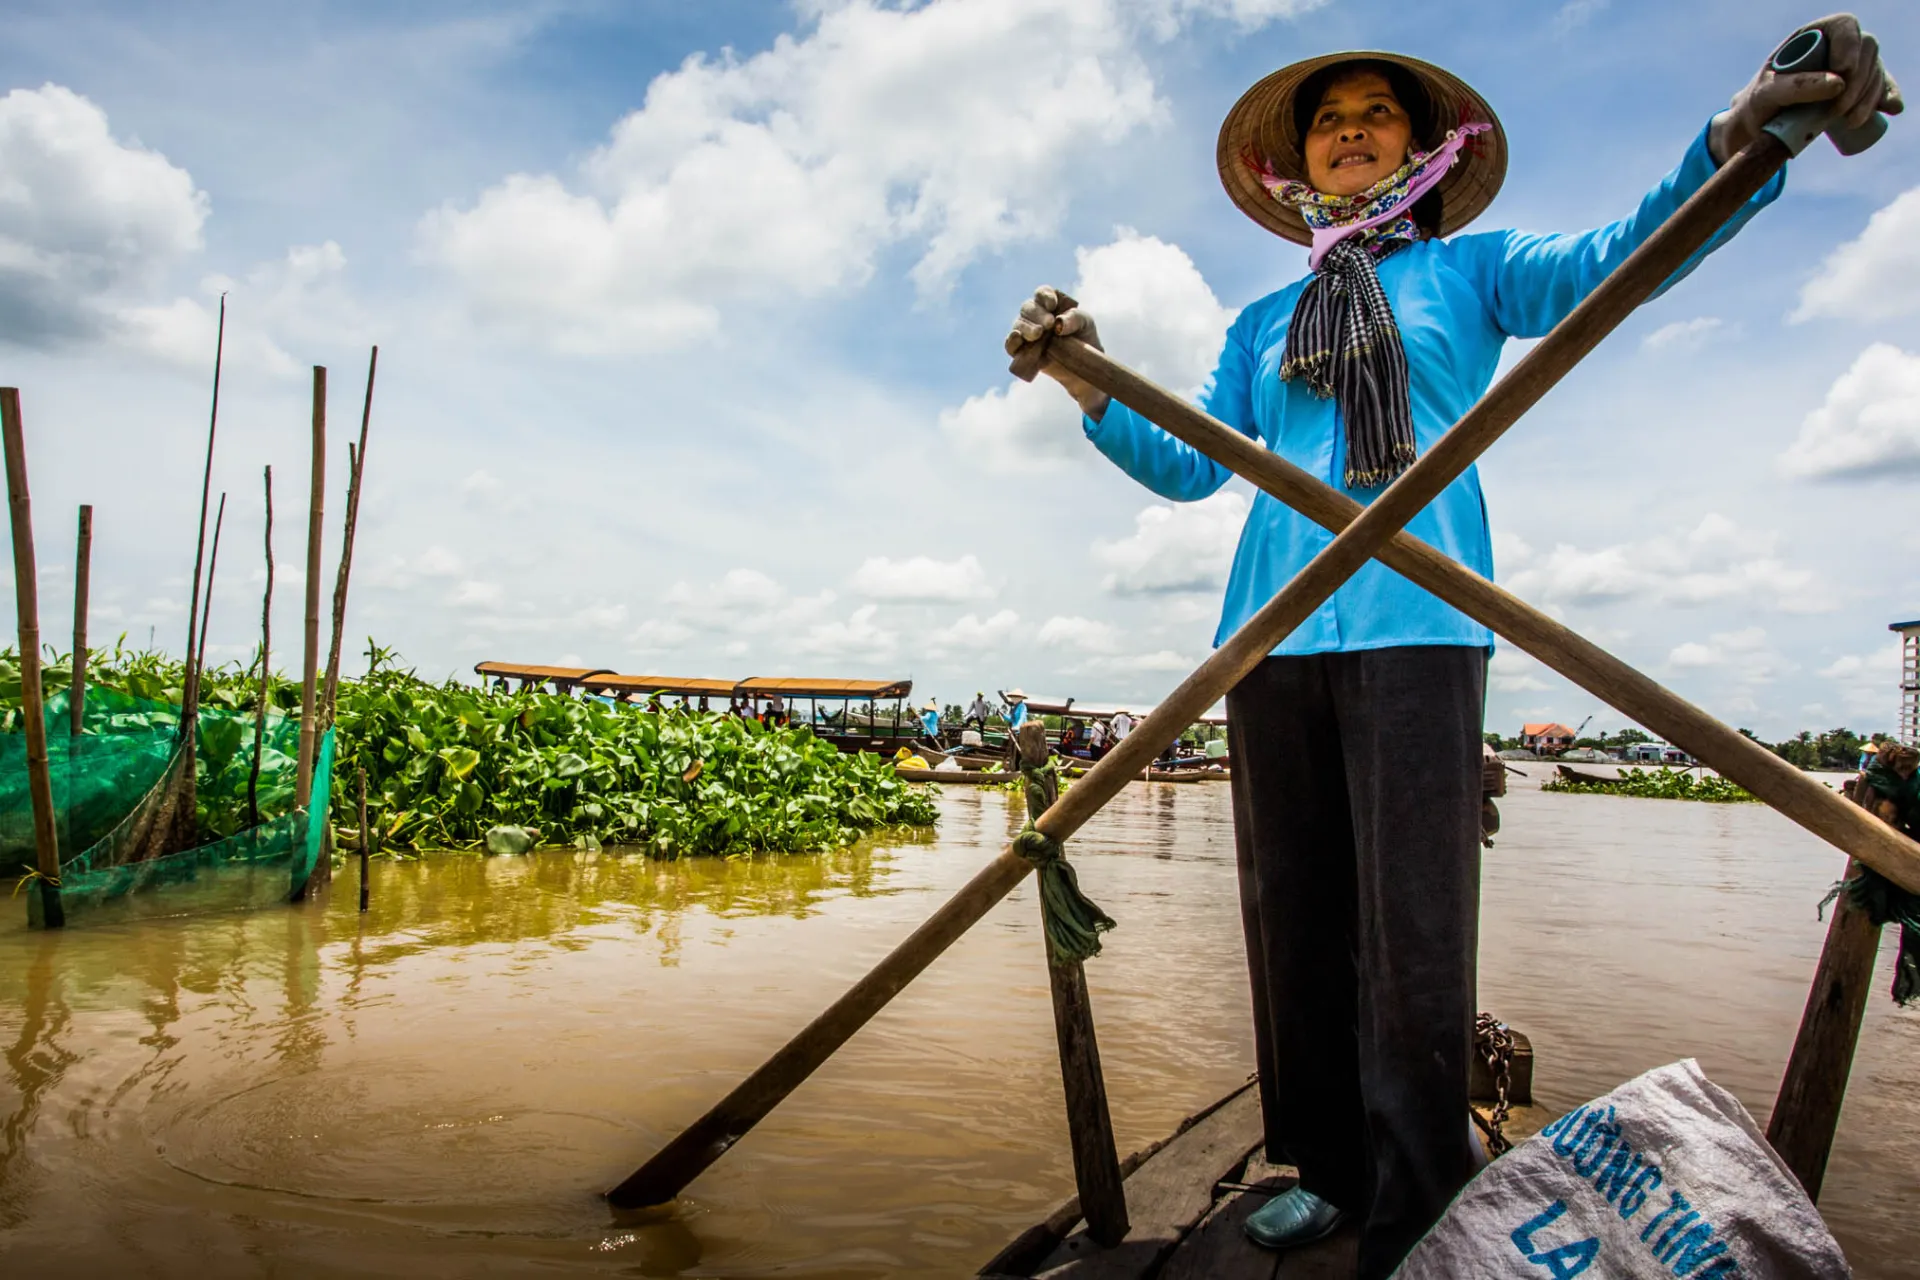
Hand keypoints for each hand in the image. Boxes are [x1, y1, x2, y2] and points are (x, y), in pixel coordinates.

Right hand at [1005, 286, 1110, 420]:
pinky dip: (1012, 341)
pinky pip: (1011, 345)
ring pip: (1018, 325)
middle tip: (1049, 324)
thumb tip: (1058, 324)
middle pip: (1028, 308)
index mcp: (1049, 304)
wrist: (1082, 364)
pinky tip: (1017, 338)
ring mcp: (1026, 333)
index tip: (1052, 305)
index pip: (1042, 293)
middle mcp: (1034, 316)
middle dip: (1037, 314)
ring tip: (1038, 334)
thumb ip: (1074, 318)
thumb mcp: (1085, 323)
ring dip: (1026, 328)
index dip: (1044, 296)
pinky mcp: (1022, 352)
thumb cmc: (1084, 337)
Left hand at [1710, 13, 1903, 162]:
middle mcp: (1836, 46)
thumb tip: (1838, 83)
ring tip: (1849, 121)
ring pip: (1876, 70)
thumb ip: (1794, 86)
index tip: (1843, 73)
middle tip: (1839, 111)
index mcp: (1813, 35)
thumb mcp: (1767, 94)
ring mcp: (1851, 66)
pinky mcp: (1859, 88)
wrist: (1760, 126)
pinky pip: (1883, 87)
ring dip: (1871, 95)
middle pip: (1866, 49)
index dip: (1850, 45)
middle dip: (1859, 81)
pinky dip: (1888, 98)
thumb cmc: (1758, 104)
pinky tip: (1890, 109)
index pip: (1844, 25)